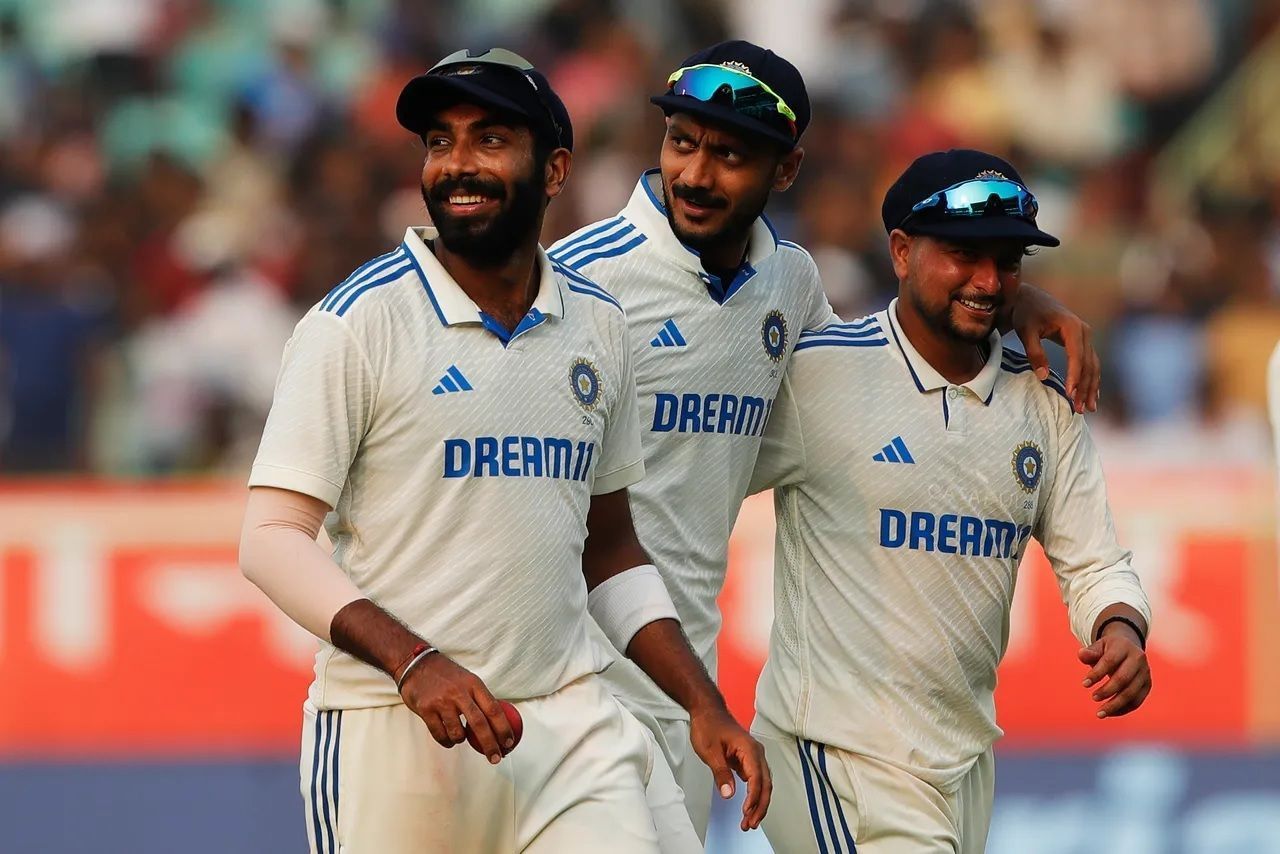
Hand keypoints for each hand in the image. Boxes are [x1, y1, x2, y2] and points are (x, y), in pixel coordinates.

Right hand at [399, 653, 516, 763]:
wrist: (417, 664)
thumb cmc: (446, 675)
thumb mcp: (468, 680)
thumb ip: (480, 699)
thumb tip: (498, 722)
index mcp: (473, 685)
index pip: (494, 709)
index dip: (504, 728)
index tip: (509, 742)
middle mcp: (459, 693)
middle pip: (480, 724)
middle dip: (490, 745)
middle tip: (496, 758)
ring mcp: (442, 701)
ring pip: (458, 733)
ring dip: (461, 740)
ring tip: (459, 737)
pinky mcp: (426, 709)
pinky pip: (439, 735)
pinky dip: (446, 741)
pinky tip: (448, 739)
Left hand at [688, 704, 771, 830]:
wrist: (707, 711)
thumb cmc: (708, 726)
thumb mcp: (710, 751)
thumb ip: (721, 773)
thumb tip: (729, 794)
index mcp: (749, 750)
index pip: (757, 778)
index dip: (753, 798)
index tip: (745, 812)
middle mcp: (756, 753)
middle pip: (765, 784)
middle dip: (759, 806)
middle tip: (749, 824)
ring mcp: (754, 756)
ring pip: (763, 783)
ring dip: (758, 803)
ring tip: (749, 821)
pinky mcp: (748, 759)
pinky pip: (757, 779)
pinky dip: (754, 794)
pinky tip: (749, 806)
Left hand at [1010, 283, 1099, 413]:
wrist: (1028, 298)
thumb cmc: (1025, 313)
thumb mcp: (1025, 331)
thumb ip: (1034, 352)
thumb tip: (1043, 376)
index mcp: (1072, 327)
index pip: (1077, 356)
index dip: (1074, 376)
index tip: (1070, 394)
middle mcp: (1084, 331)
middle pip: (1089, 364)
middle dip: (1085, 388)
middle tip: (1080, 409)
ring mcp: (1085, 336)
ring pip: (1093, 366)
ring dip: (1091, 387)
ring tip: (1087, 408)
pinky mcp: (1082, 342)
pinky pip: (1090, 363)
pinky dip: (1090, 380)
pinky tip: (1090, 396)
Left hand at [1077, 626, 1150, 717]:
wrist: (1127, 648)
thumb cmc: (1108, 650)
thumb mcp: (1098, 646)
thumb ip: (1090, 652)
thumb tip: (1081, 655)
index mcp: (1124, 647)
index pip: (1110, 661)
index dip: (1097, 674)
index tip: (1084, 684)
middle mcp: (1138, 659)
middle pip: (1123, 679)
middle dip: (1107, 691)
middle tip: (1093, 697)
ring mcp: (1145, 673)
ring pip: (1131, 693)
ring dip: (1115, 705)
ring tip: (1099, 713)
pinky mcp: (1147, 685)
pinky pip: (1136, 701)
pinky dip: (1122, 709)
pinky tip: (1109, 713)